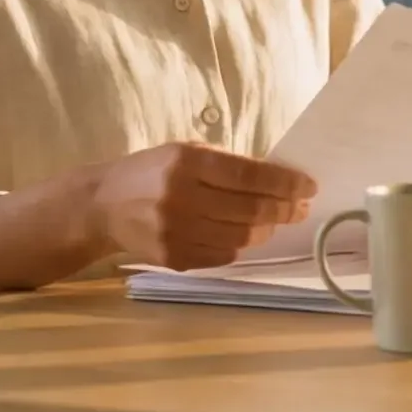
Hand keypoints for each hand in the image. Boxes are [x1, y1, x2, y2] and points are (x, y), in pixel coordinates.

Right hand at [88, 143, 315, 270]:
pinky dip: (240, 246)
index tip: (309, 187)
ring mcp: (178, 232)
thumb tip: (280, 181)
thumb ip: (227, 165)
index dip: (285, 183)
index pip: (249, 176)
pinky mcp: (175, 258)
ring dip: (266, 229)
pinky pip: (224, 255)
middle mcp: (182, 198)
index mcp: (186, 163)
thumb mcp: (184, 152)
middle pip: (251, 210)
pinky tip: (242, 234)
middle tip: (301, 207)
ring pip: (243, 238)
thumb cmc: (151, 172)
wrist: (102, 205)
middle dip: (285, 209)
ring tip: (273, 220)